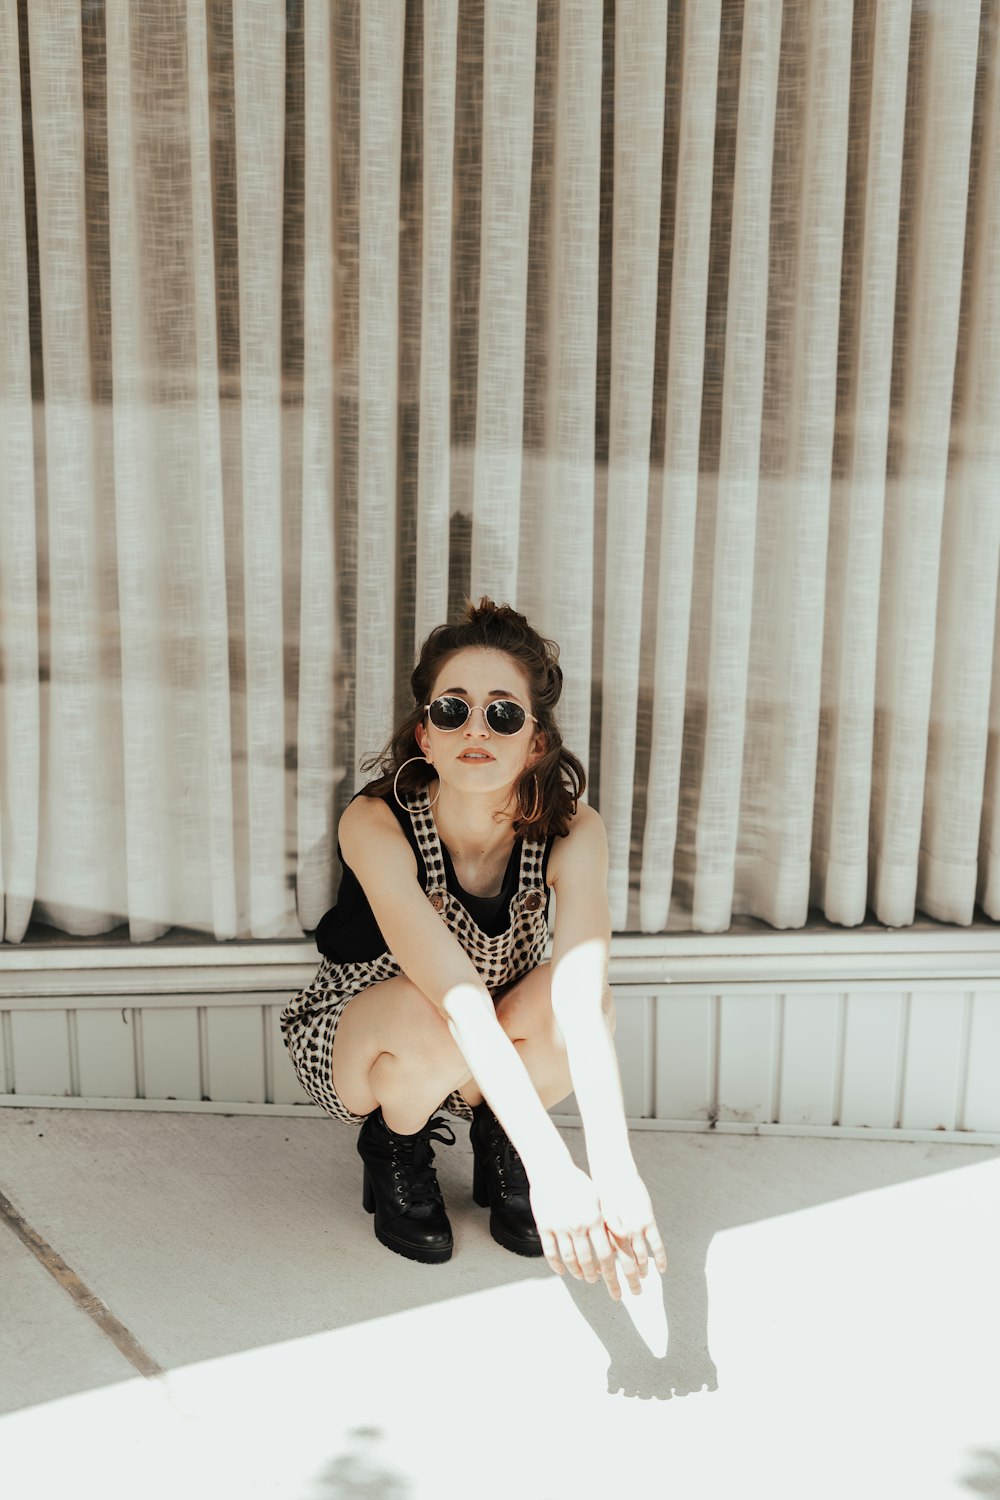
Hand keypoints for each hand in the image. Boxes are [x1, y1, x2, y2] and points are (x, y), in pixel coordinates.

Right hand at [530, 1163, 627, 1300]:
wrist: (552, 1170)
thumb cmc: (578, 1183)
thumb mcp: (598, 1198)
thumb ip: (611, 1218)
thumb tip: (625, 1235)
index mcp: (594, 1218)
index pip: (605, 1253)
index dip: (610, 1271)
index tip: (613, 1281)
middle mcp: (577, 1225)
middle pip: (587, 1260)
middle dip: (594, 1275)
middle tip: (596, 1281)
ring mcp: (559, 1227)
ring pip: (569, 1258)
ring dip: (577, 1271)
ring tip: (582, 1277)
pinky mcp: (544, 1227)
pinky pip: (550, 1252)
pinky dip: (557, 1264)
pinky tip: (562, 1270)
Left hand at [596, 1168, 667, 1295]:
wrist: (613, 1175)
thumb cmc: (602, 1197)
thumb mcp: (598, 1218)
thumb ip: (605, 1238)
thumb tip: (607, 1258)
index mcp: (607, 1235)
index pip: (611, 1265)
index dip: (614, 1280)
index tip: (616, 1292)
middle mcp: (622, 1234)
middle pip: (627, 1266)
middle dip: (630, 1282)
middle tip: (634, 1294)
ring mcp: (637, 1228)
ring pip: (642, 1258)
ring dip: (643, 1272)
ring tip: (643, 1280)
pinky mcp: (648, 1221)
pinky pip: (656, 1245)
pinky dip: (660, 1258)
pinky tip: (661, 1269)